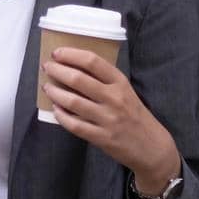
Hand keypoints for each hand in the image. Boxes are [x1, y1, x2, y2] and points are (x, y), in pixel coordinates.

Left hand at [40, 47, 180, 192]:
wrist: (152, 146)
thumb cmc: (135, 115)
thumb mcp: (126, 92)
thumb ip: (105, 81)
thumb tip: (73, 68)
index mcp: (120, 83)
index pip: (93, 62)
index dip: (71, 55)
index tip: (57, 52)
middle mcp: (114, 98)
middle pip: (78, 79)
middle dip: (58, 70)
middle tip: (47, 67)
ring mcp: (107, 119)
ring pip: (73, 102)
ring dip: (55, 92)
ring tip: (47, 87)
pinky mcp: (101, 137)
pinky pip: (74, 125)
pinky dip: (61, 116)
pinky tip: (56, 110)